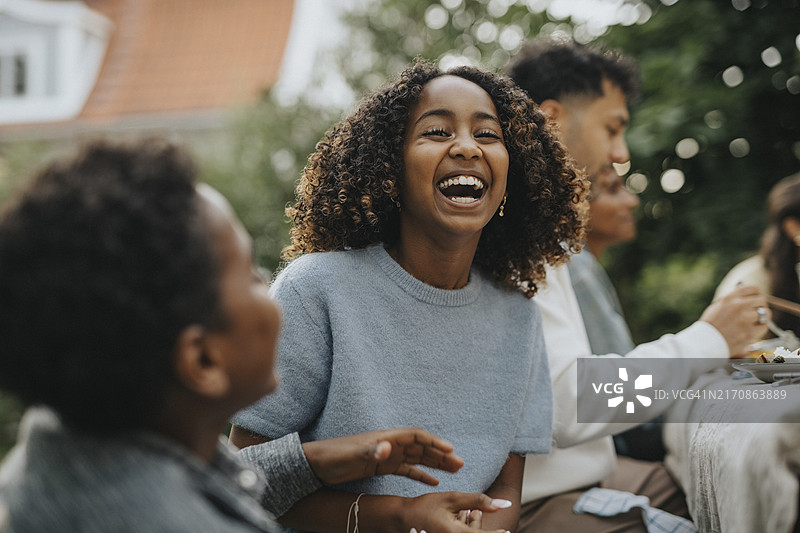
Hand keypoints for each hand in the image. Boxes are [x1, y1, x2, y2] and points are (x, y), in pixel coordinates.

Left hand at [302, 427, 464, 485]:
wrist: (315, 464)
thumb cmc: (332, 456)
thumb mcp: (352, 454)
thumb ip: (370, 451)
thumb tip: (387, 448)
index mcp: (385, 438)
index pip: (416, 436)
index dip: (434, 442)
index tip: (451, 450)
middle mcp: (389, 444)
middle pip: (421, 447)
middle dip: (441, 454)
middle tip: (460, 464)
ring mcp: (387, 455)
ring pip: (418, 458)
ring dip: (436, 463)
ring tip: (454, 470)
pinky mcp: (381, 467)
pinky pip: (407, 470)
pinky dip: (421, 474)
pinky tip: (433, 482)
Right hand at [402, 492, 510, 532]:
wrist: (402, 519)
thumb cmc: (425, 506)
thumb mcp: (451, 498)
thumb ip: (478, 500)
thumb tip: (504, 504)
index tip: (506, 531)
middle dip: (484, 532)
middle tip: (489, 527)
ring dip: (474, 532)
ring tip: (469, 521)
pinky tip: (463, 527)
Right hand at [699, 285, 769, 356]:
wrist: (705, 342)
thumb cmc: (710, 325)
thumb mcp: (717, 306)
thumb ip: (731, 298)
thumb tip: (743, 288)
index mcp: (730, 298)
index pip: (753, 289)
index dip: (756, 294)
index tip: (754, 300)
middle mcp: (739, 306)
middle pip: (761, 300)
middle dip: (760, 306)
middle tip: (755, 312)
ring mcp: (745, 319)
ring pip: (765, 313)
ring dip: (762, 317)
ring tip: (754, 322)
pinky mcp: (749, 332)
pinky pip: (764, 326)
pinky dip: (760, 328)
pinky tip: (753, 330)